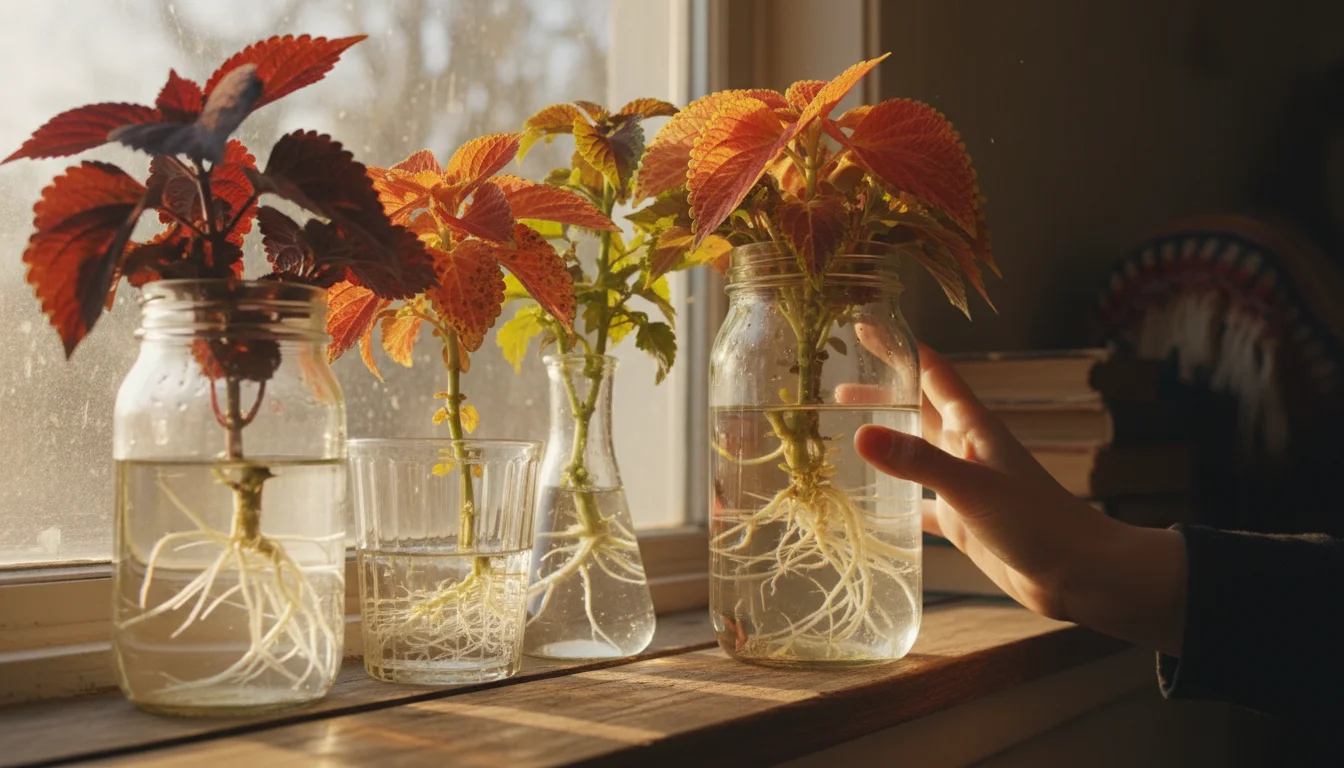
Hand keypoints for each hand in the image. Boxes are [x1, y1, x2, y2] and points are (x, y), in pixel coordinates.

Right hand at [852, 342, 1187, 655]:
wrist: (1079, 573)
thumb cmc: (1038, 520)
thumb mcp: (973, 486)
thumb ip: (919, 462)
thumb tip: (861, 434)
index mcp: (973, 426)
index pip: (931, 372)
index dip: (900, 347)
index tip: (864, 327)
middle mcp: (966, 448)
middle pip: (917, 410)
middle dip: (881, 395)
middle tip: (837, 388)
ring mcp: (964, 484)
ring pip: (916, 453)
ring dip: (886, 442)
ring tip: (846, 435)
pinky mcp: (962, 520)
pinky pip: (921, 503)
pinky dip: (896, 499)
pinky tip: (872, 504)